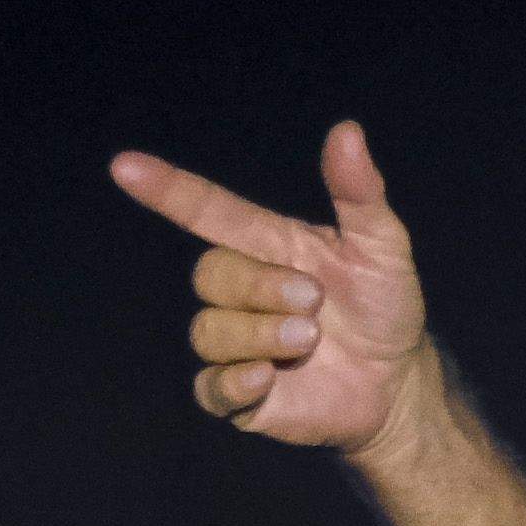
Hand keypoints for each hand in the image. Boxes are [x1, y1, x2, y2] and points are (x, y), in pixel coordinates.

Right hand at [110, 122, 431, 454]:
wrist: (399, 384)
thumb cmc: (385, 309)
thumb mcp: (382, 249)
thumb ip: (359, 194)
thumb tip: (348, 130)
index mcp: (266, 246)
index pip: (206, 210)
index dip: (167, 189)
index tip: (125, 166)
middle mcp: (241, 291)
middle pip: (211, 275)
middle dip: (262, 287)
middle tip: (315, 301)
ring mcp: (236, 343)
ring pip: (209, 331)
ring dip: (262, 334)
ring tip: (312, 341)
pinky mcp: (239, 395)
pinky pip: (210, 388)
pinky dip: (236, 381)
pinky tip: (270, 377)